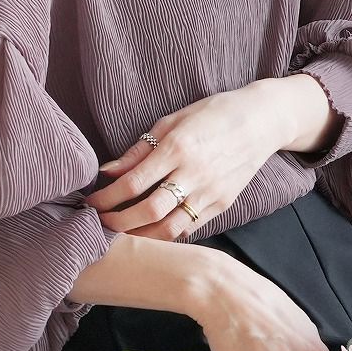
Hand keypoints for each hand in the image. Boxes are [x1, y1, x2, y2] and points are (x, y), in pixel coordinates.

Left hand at [84, 79, 293, 240]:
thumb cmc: (212, 114)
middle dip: (118, 222)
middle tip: (100, 224)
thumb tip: (107, 171)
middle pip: (149, 211)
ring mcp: (211, 192)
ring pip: (170, 228)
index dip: (107, 197)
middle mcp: (194, 173)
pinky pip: (190, 228)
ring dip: (141, 236)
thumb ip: (139, 149)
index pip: (133, 182)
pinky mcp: (223, 204)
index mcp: (178, 147)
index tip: (91, 203)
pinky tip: (151, 231)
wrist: (260, 120)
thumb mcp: (172, 120)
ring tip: (122, 234)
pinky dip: (167, 234)